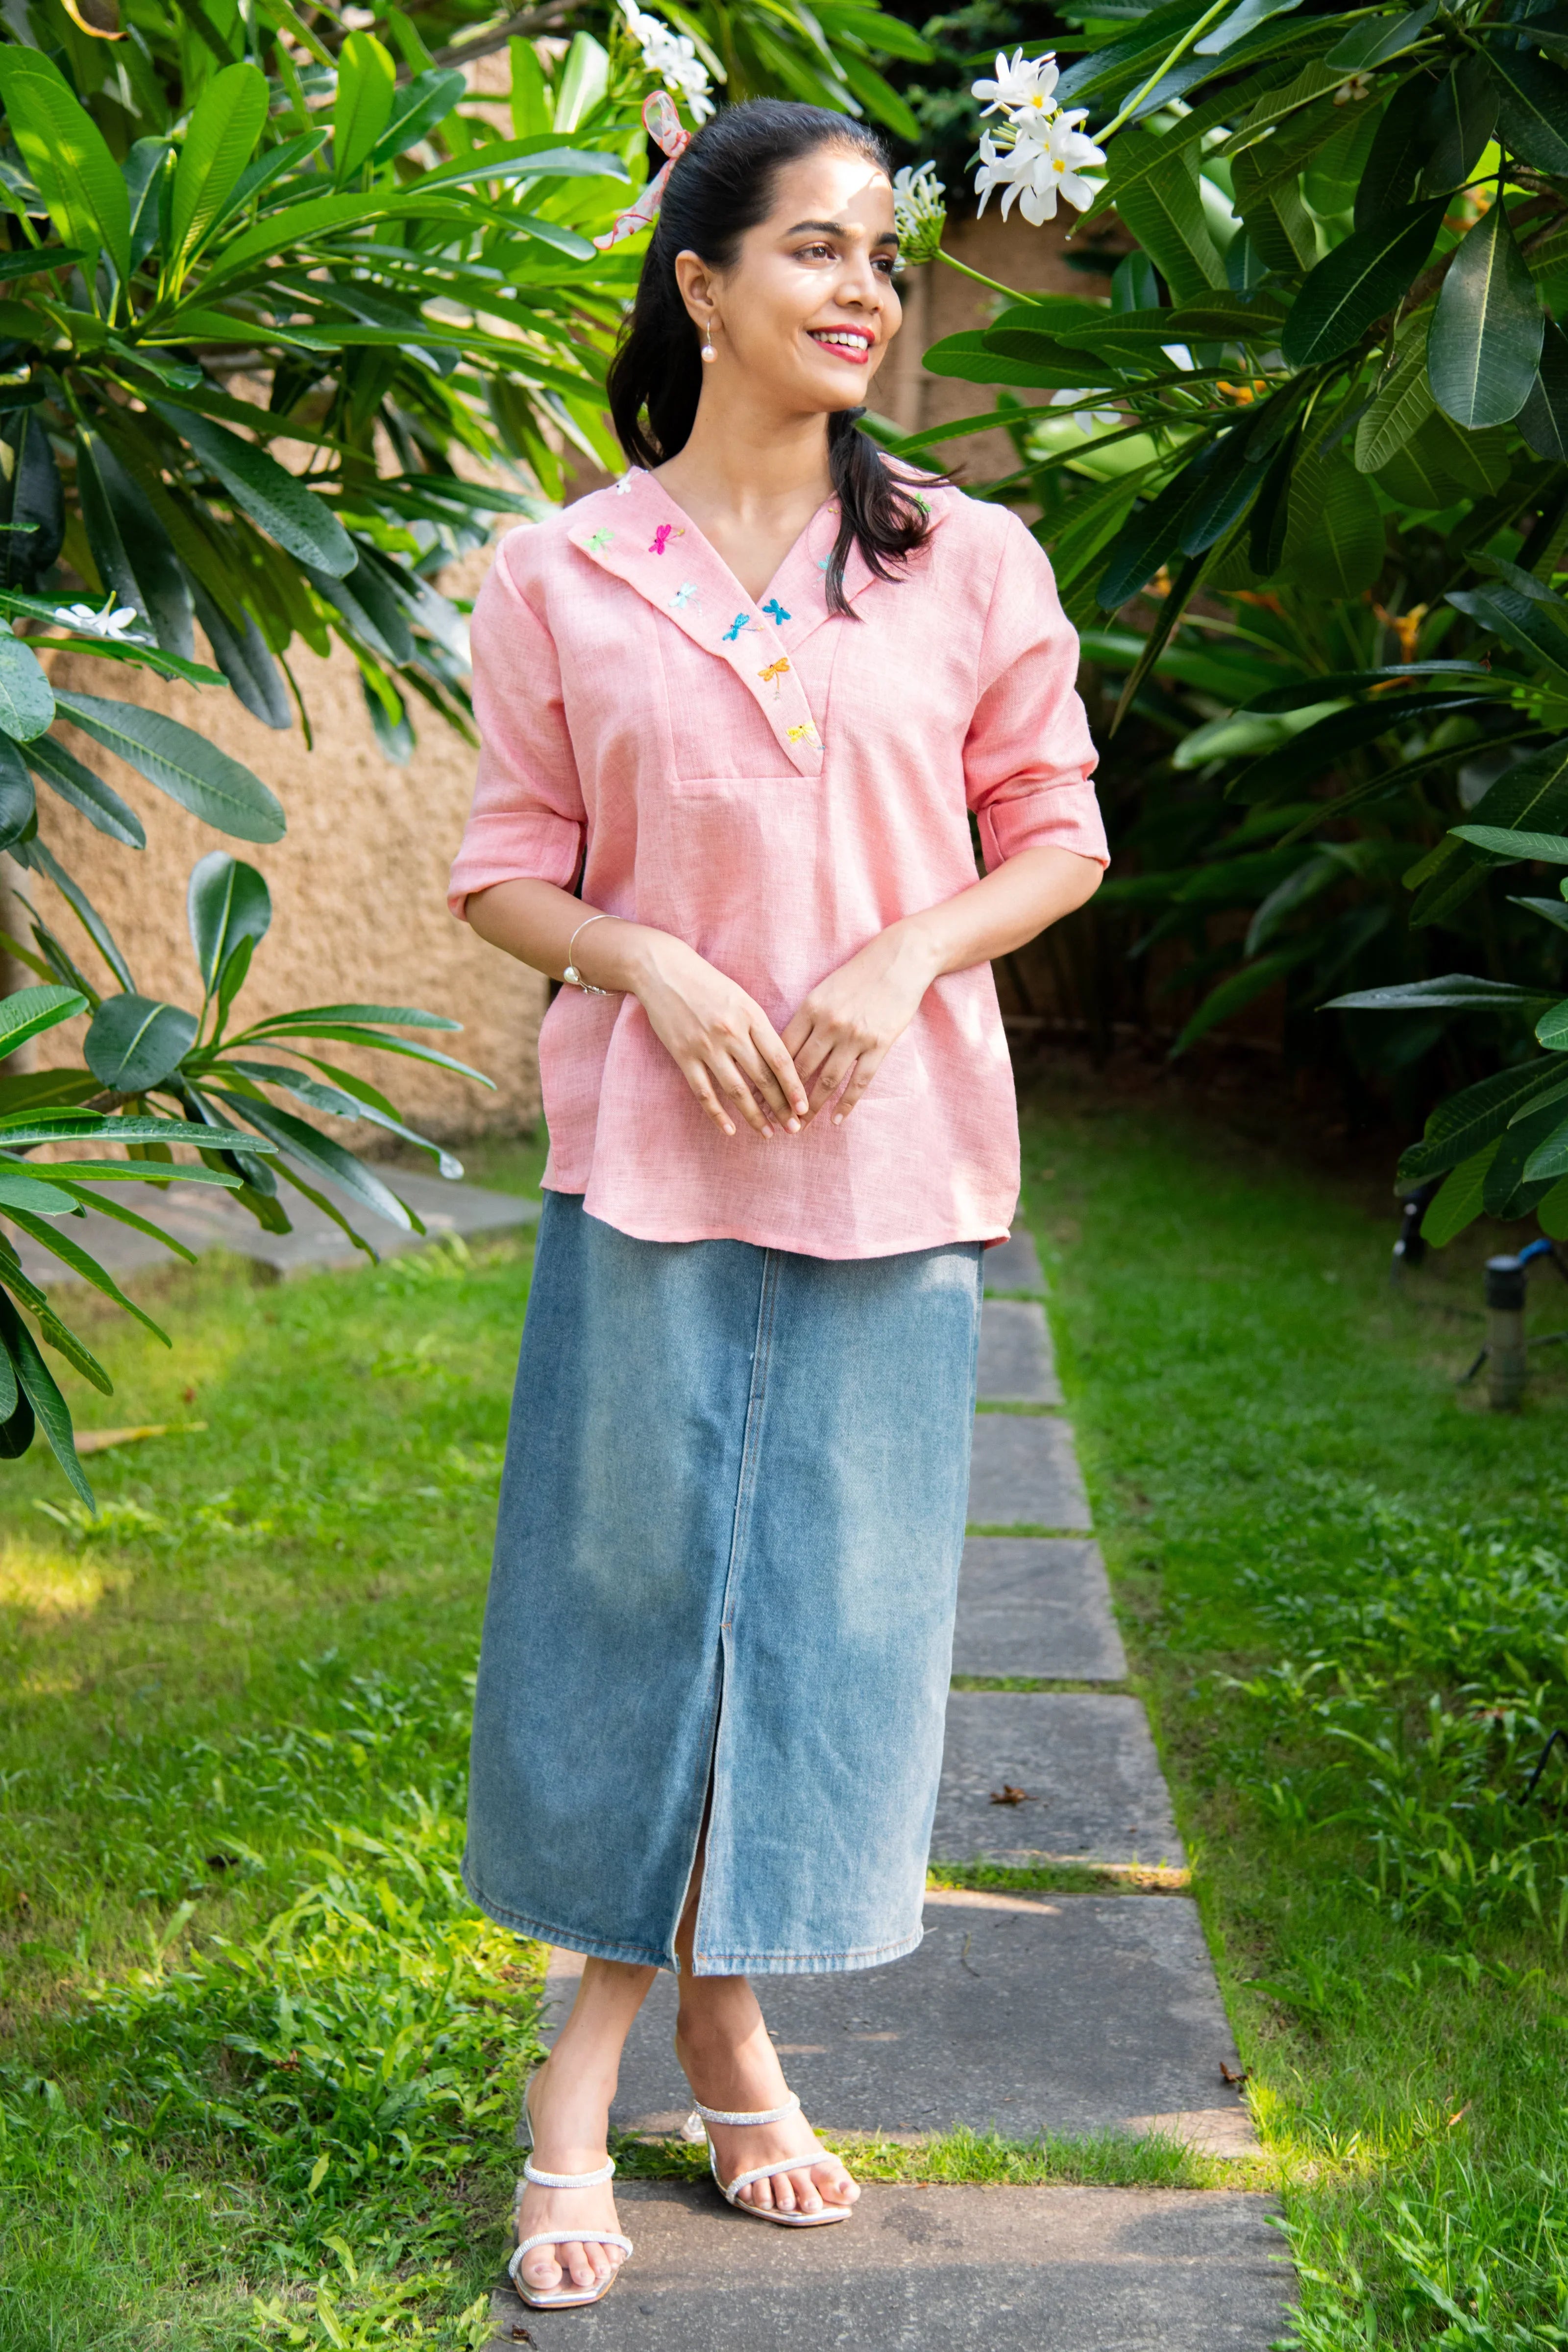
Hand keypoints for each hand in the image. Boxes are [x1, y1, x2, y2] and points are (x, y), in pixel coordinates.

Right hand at [631, 932, 808, 1140]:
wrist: (662, 969)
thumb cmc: (707, 982)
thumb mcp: (741, 997)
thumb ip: (759, 1027)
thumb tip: (779, 1062)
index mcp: (751, 1015)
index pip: (780, 1059)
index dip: (794, 1086)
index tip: (804, 1107)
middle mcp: (731, 1032)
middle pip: (763, 1078)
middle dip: (781, 1106)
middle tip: (794, 1128)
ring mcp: (705, 1045)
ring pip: (736, 1090)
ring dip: (754, 1115)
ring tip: (768, 1133)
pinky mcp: (683, 1055)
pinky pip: (703, 1092)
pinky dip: (717, 1114)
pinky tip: (730, 1130)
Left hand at [782, 922, 938, 1125]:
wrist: (900, 960)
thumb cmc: (859, 975)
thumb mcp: (825, 990)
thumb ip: (807, 1019)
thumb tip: (784, 1050)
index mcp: (810, 1008)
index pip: (783, 1050)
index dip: (768, 1076)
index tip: (758, 1097)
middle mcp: (829, 1023)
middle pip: (800, 1069)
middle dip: (786, 1098)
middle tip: (776, 1119)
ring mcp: (854, 1035)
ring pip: (827, 1080)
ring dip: (813, 1106)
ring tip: (802, 1125)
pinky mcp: (878, 1044)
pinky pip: (859, 1081)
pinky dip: (846, 1103)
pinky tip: (837, 1119)